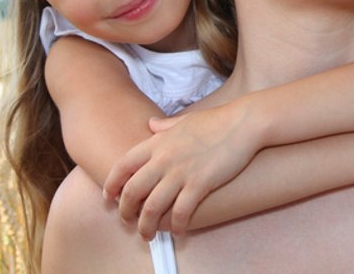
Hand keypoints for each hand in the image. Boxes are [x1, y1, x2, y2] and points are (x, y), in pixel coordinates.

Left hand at [102, 101, 258, 238]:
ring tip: (149, 234)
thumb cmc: (217, 121)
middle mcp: (164, 159)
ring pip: (152, 207)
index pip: (123, 166)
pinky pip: (181, 212)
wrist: (244, 123)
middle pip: (132, 192)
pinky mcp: (200, 183)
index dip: (111, 185)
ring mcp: (181, 172)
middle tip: (129, 222)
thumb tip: (151, 124)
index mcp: (157, 143)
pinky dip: (177, 226)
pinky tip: (179, 231)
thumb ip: (164, 126)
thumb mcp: (184, 120)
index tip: (109, 198)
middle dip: (126, 212)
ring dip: (147, 226)